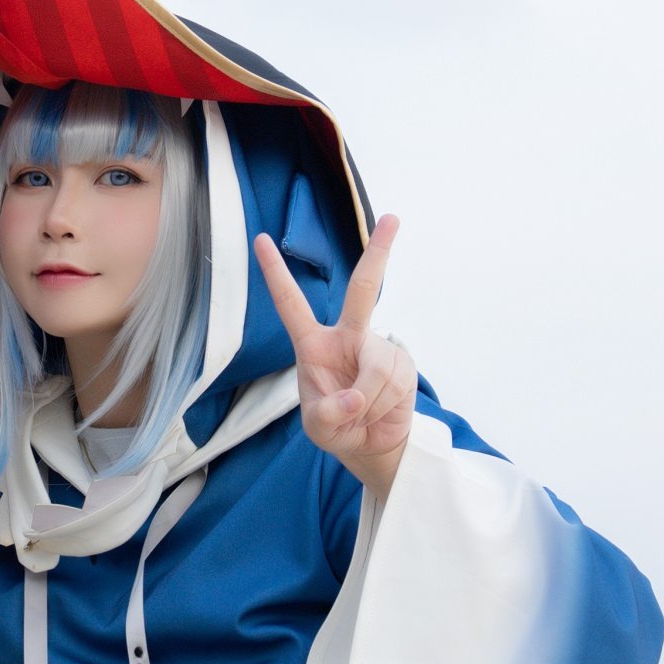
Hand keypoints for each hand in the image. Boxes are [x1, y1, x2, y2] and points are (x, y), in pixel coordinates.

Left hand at [253, 212, 416, 504]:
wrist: (373, 445)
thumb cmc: (337, 428)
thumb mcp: (320, 428)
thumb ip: (329, 415)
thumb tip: (355, 398)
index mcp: (314, 345)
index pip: (290, 304)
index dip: (275, 273)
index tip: (260, 239)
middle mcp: (348, 337)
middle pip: (363, 291)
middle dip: (379, 253)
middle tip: (392, 218)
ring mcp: (378, 348)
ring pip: (377, 367)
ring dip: (370, 401)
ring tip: (363, 413)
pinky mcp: (403, 363)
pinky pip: (395, 383)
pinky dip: (384, 405)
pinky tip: (381, 410)